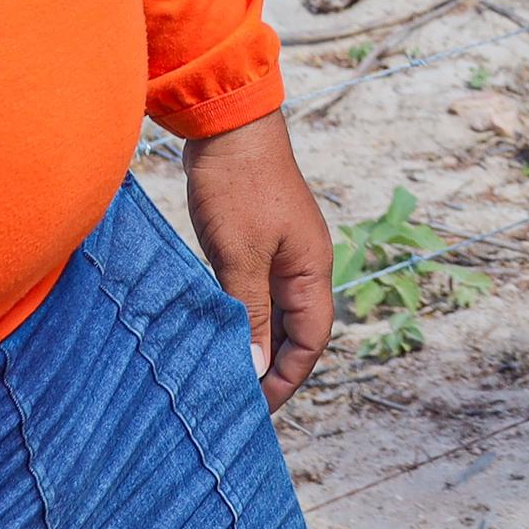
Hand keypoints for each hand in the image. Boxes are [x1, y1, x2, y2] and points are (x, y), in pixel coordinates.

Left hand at [181, 112, 335, 405]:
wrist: (226, 119)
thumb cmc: (238, 184)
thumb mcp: (240, 255)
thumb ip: (248, 313)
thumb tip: (253, 368)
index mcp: (311, 268)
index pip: (310, 340)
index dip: (286, 377)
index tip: (256, 409)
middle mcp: (303, 262)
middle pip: (296, 330)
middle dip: (271, 367)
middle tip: (236, 401)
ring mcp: (281, 249)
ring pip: (274, 310)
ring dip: (255, 342)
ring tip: (225, 373)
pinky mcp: (257, 237)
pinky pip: (255, 290)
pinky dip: (241, 315)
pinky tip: (217, 329)